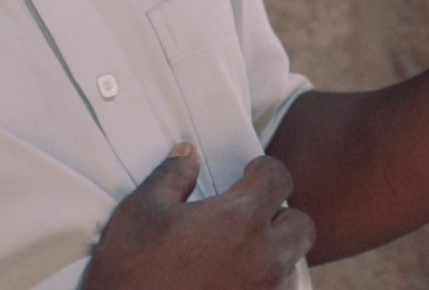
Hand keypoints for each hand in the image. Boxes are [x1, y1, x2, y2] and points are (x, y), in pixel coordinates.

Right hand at [83, 144, 314, 289]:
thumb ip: (171, 176)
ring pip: (291, 266)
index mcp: (241, 221)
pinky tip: (231, 284)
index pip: (278, 178)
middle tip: (248, 217)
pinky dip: (262, 287)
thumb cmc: (127, 273)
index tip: (250, 173)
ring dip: (274, 255)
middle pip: (300, 225)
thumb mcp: (139, 213)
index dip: (264, 169)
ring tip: (237, 256)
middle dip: (280, 216)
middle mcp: (264, 258)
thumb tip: (188, 153)